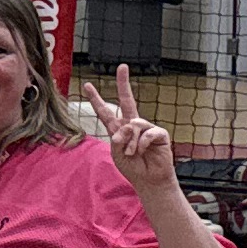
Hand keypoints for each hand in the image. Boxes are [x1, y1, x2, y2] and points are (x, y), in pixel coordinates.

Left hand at [84, 65, 176, 198]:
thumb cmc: (132, 167)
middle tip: (122, 67)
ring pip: (134, 124)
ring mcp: (146, 128)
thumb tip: (127, 126)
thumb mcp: (117, 153)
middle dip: (123, 83)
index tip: (87, 86)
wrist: (149, 180)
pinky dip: (142, 143)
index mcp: (118, 129)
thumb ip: (118, 139)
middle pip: (127, 100)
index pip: (105, 112)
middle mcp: (132, 125)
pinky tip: (143, 152)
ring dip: (130, 142)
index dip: (96, 99)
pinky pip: (148, 132)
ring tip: (132, 154)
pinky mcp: (159, 133)